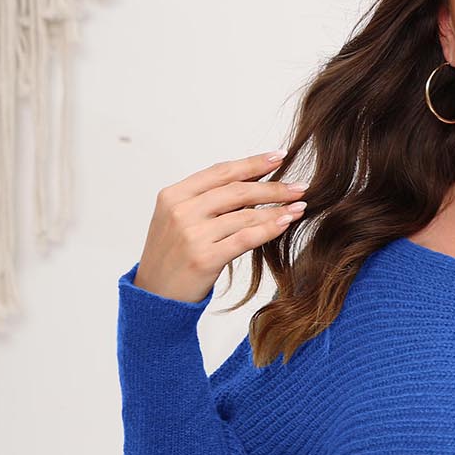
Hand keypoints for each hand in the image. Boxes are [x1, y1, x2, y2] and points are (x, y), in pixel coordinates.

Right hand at [134, 150, 308, 303]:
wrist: (155, 298)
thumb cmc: (172, 258)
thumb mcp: (179, 221)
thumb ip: (206, 202)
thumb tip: (251, 184)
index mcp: (173, 195)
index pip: (221, 172)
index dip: (253, 163)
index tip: (279, 156)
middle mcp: (181, 211)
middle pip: (237, 190)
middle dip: (273, 187)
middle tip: (300, 186)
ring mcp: (192, 234)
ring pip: (245, 214)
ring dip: (277, 209)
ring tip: (300, 207)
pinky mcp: (204, 258)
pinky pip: (245, 238)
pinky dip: (268, 229)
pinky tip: (285, 223)